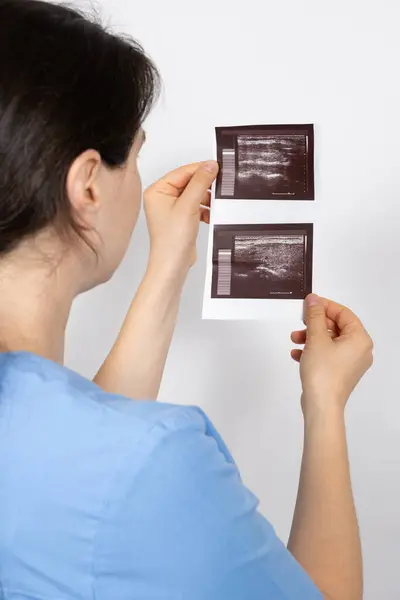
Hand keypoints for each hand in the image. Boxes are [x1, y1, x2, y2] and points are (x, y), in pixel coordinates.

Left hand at [144, 161, 218, 281]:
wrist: (172, 264)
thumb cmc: (172, 240)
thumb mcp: (188, 205)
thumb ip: (200, 183)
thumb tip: (210, 165)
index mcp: (157, 191)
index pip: (182, 172)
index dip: (200, 169)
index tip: (217, 167)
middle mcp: (162, 198)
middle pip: (189, 182)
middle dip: (205, 186)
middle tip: (220, 185)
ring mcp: (171, 208)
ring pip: (194, 194)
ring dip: (206, 199)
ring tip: (216, 204)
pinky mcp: (181, 218)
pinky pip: (196, 206)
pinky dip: (205, 209)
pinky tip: (211, 215)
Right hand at [291, 294, 372, 415]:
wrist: (321, 405)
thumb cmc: (323, 372)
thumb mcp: (316, 338)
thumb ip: (314, 316)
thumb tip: (314, 300)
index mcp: (360, 339)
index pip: (344, 313)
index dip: (325, 306)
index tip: (309, 303)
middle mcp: (360, 350)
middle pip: (336, 327)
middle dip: (315, 324)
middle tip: (301, 322)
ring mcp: (351, 363)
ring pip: (330, 341)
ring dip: (311, 337)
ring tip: (295, 340)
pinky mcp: (340, 373)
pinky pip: (327, 355)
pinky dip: (313, 351)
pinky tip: (297, 354)